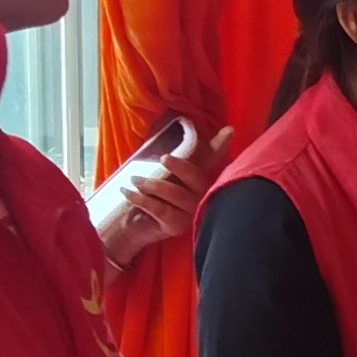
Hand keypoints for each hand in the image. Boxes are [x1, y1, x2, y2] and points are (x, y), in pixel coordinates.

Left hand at [93, 124, 233, 271]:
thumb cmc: (152, 193)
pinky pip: (159, 208)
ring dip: (151, 184)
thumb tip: (199, 132)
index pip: (213, 159)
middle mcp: (202, 196)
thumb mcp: (163, 170)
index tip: (228, 130)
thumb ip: (176, 154)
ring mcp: (191, 213)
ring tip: (134, 178)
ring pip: (174, 193)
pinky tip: (127, 192)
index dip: (220, 146)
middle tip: (163, 158)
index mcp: (201, 179)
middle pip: (196, 177)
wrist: (135, 226)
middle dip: (180, 166)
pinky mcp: (176, 225)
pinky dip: (141, 199)